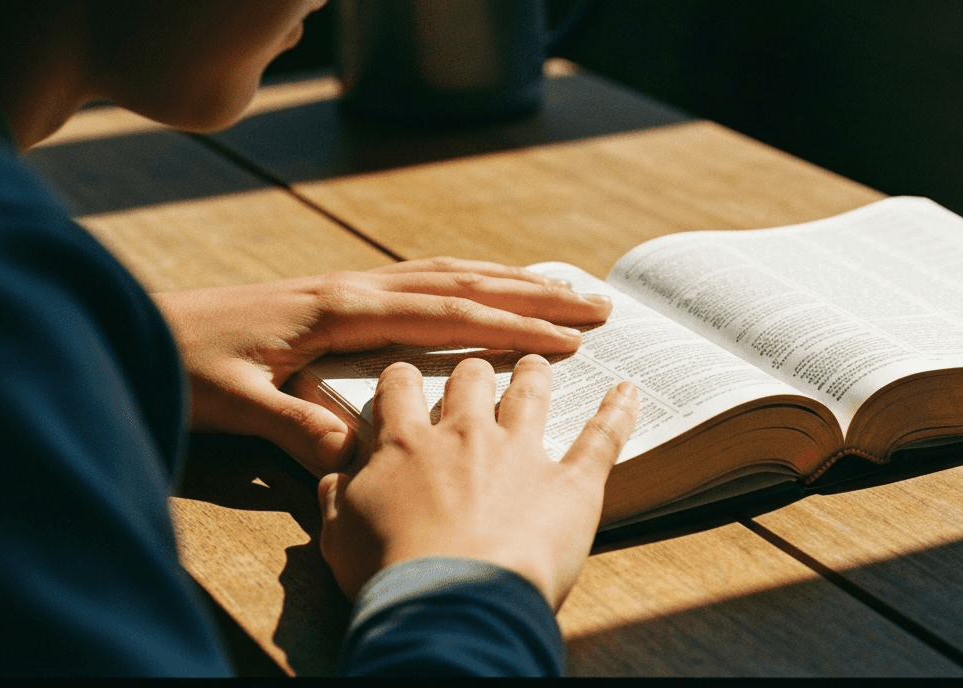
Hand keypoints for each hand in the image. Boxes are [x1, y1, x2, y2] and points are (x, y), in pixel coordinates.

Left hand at [152, 258, 611, 474]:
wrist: (136, 323)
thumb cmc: (181, 362)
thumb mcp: (230, 403)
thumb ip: (295, 424)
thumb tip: (359, 451)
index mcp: (340, 311)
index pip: (445, 315)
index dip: (510, 326)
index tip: (567, 339)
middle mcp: (353, 287)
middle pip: (462, 280)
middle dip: (533, 292)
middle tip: (596, 302)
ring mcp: (346, 285)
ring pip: (445, 272)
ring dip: (508, 278)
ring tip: (562, 288)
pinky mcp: (336, 294)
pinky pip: (420, 278)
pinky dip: (467, 279)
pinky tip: (482, 289)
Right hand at [317, 355, 638, 606]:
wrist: (451, 602)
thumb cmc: (389, 574)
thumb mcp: (338, 536)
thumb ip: (337, 497)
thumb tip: (333, 477)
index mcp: (406, 443)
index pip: (401, 386)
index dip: (404, 378)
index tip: (408, 378)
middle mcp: (465, 434)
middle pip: (471, 376)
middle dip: (475, 368)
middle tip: (481, 369)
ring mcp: (522, 453)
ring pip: (531, 393)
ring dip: (535, 373)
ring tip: (541, 360)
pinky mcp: (572, 483)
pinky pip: (602, 436)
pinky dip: (618, 411)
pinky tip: (629, 390)